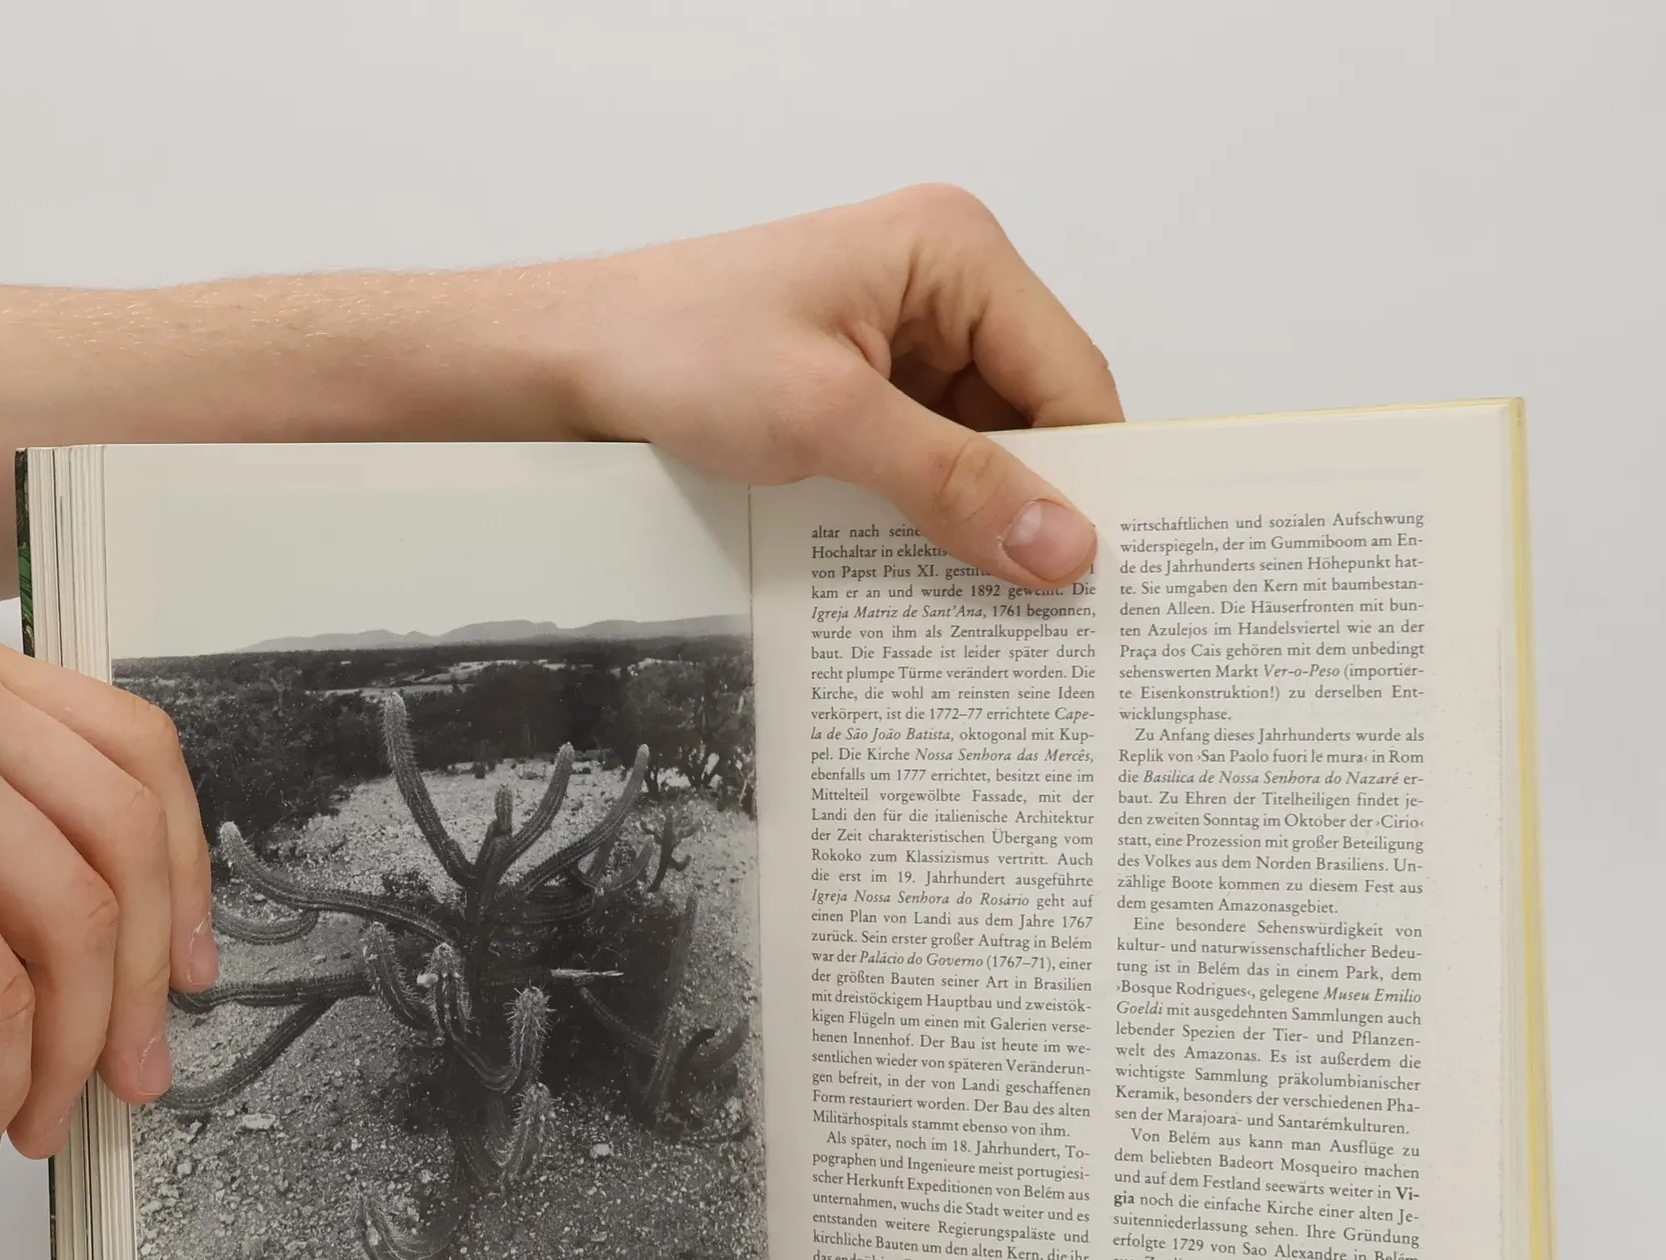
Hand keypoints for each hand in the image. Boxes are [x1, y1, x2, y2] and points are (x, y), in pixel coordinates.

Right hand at [0, 620, 216, 1173]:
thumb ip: (6, 832)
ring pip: (75, 927)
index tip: (193, 966)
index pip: (138, 754)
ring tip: (42, 1117)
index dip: (186, 872)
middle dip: (147, 981)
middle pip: (125, 842)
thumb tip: (135, 962)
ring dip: (73, 1050)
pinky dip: (2, 1079)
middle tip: (137, 1071)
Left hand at [550, 184, 1122, 588]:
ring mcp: (906, 338)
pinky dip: (935, 513)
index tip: (1095, 571)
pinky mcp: (870, 387)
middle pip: (1036, 413)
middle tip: (1048, 600)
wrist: (570, 363)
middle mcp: (943, 287)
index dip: (1091, 476)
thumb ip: (953, 485)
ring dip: (981, 517)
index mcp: (955, 253)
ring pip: (987, 447)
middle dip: (1035, 501)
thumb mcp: (828, 421)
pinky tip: (930, 570)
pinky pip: (934, 458)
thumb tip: (1063, 546)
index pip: (1069, 375)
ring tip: (987, 597)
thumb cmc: (676, 349)